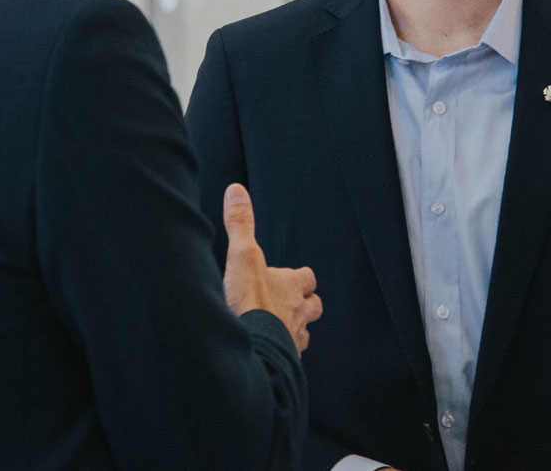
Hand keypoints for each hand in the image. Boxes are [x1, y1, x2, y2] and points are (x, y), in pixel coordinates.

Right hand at [222, 183, 322, 353]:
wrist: (252, 349)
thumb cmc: (250, 301)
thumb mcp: (242, 255)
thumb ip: (240, 223)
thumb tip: (236, 190)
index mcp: (293, 286)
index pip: (308, 277)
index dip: (300, 276)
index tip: (289, 275)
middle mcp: (300, 312)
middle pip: (314, 306)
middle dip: (304, 303)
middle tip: (287, 302)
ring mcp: (294, 338)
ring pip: (303, 332)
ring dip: (294, 327)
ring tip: (278, 327)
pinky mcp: (284, 360)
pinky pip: (290, 355)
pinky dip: (282, 350)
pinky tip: (269, 349)